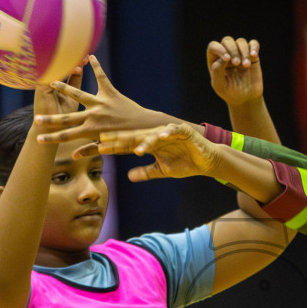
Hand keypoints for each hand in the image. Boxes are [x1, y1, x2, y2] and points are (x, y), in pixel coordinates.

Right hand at [34, 56, 170, 144]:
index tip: (38, 140)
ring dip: (64, 88)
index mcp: (92, 130)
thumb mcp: (108, 147)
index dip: (52, 138)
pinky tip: (90, 57)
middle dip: (51, 119)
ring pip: (79, 94)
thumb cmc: (128, 140)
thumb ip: (90, 149)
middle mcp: (94, 116)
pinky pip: (102, 78)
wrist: (147, 128)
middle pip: (68, 118)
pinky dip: (97, 67)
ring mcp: (102, 103)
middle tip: (36, 119)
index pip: (67, 136)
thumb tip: (73, 155)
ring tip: (51, 82)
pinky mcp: (112, 93)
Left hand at [99, 124, 220, 181]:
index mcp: (150, 144)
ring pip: (153, 135)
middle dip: (121, 138)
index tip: (99, 148)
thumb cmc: (185, 164)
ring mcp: (169, 132)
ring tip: (137, 150)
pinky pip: (174, 131)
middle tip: (105, 139)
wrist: (206, 161)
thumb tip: (129, 176)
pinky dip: (168, 133)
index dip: (115, 146)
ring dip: (145, 141)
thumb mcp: (162, 170)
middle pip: (136, 136)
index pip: (129, 144)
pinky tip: (161, 137)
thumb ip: (146, 172)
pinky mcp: (184, 131)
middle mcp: (156, 136)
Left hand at [207, 36, 262, 106]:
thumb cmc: (230, 93)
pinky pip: (253, 43)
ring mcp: (239, 54)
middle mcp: (226, 54)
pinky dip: (254, 47)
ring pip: (240, 42)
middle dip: (233, 50)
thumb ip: (217, 71)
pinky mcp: (252, 56)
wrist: (246, 99)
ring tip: (246, 66)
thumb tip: (223, 57)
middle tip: (237, 64)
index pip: (213, 46)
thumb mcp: (220, 86)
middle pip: (227, 41)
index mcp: (215, 60)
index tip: (227, 59)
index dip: (219, 49)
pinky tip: (253, 56)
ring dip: (244, 52)